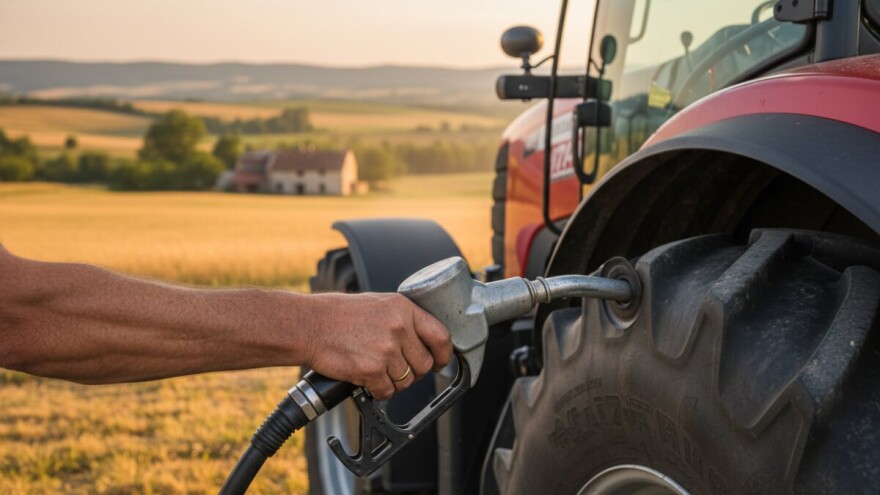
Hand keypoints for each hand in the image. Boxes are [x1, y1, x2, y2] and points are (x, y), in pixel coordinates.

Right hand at [304, 292, 451, 399]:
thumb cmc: (338, 314)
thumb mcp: (378, 304)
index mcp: (403, 308)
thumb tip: (423, 341)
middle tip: (396, 368)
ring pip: (406, 381)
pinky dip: (378, 391)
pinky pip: (387, 391)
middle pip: (423, 364)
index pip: (440, 336)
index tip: (439, 361)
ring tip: (376, 370)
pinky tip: (367, 379)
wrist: (308, 325)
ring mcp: (386, 349)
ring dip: (393, 382)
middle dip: (413, 372)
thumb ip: (402, 319)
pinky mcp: (371, 369)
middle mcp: (399, 328)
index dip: (443, 354)